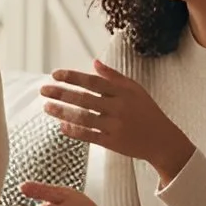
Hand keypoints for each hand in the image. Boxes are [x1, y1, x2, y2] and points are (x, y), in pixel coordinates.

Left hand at [40, 60, 194, 181]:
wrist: (162, 140)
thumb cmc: (146, 111)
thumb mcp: (135, 90)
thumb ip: (114, 76)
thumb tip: (94, 62)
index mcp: (123, 92)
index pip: (93, 82)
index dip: (73, 77)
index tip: (55, 74)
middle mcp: (118, 108)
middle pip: (85, 99)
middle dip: (62, 93)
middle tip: (43, 90)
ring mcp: (115, 126)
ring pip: (83, 118)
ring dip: (62, 112)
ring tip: (46, 107)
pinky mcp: (112, 143)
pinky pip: (89, 135)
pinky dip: (74, 130)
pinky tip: (61, 125)